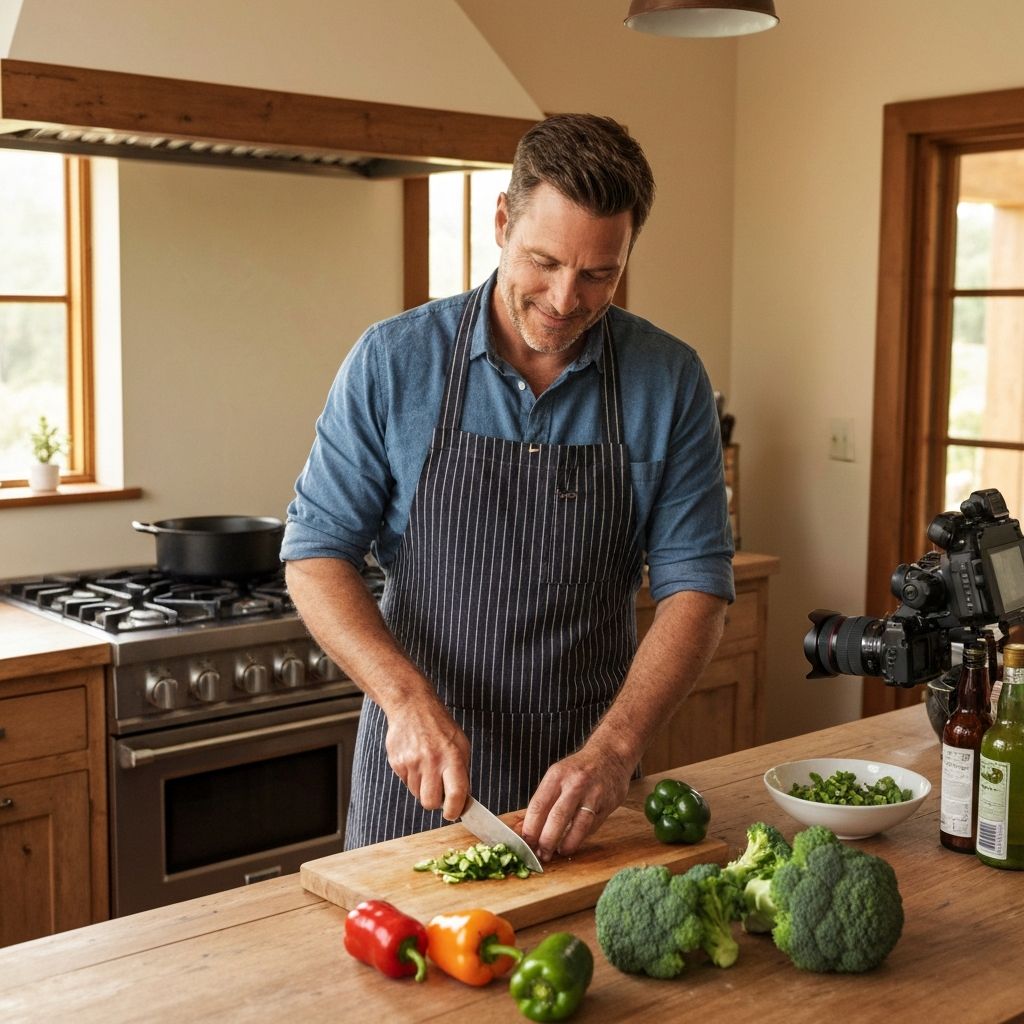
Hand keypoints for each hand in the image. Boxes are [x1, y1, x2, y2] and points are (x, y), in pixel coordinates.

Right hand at [385, 700, 470, 821]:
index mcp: (452, 757)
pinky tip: (416, 760)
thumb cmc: (440, 726)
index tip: (454, 813)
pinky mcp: (397, 762)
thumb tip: (463, 799)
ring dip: (423, 788)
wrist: (412, 706)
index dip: (455, 810)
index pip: (456, 794)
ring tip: (427, 768)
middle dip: (435, 803)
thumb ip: (462, 772)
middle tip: (439, 792)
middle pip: (430, 803)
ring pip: (417, 794)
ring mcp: (412, 762)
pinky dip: (413, 778)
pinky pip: (406, 783)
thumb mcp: (461, 744)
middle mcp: (431, 761)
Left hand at [520, 742, 632, 860]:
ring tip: (559, 852)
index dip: (530, 829)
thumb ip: (543, 802)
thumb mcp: (557, 776)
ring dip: (566, 843)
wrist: (610, 754)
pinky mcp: (608, 803)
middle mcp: (575, 783)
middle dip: (546, 841)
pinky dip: (581, 837)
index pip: (538, 806)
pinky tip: (573, 841)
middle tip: (541, 855)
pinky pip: (592, 825)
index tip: (526, 843)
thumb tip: (523, 828)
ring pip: (578, 825)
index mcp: (556, 775)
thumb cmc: (578, 769)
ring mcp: (593, 793)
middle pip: (557, 818)